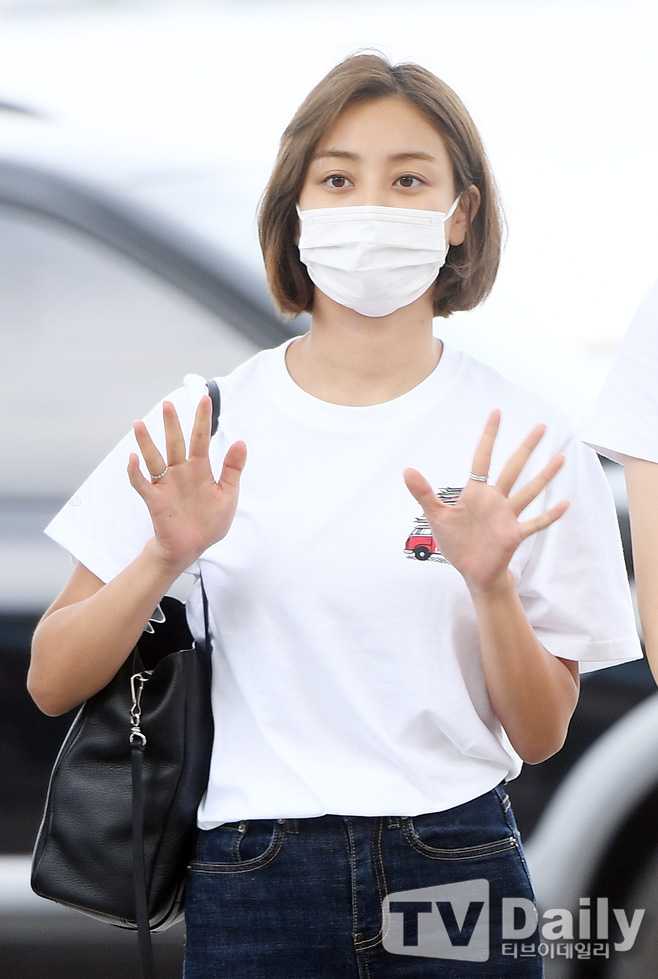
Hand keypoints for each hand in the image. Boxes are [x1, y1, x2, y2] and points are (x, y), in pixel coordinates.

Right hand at [127, 396, 246, 572]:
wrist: (193, 546)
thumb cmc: (210, 521)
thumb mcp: (228, 495)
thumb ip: (233, 469)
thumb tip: (241, 442)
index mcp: (200, 468)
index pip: (200, 438)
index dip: (202, 419)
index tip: (204, 398)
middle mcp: (181, 471)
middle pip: (175, 443)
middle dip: (171, 424)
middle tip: (168, 403)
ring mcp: (166, 484)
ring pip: (154, 458)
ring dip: (146, 443)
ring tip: (138, 424)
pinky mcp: (155, 500)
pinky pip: (142, 483)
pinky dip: (135, 472)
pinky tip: (132, 459)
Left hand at [403, 410, 567, 594]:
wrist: (471, 572)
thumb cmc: (456, 543)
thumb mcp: (436, 516)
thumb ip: (423, 493)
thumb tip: (406, 470)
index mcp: (476, 492)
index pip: (483, 457)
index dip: (489, 436)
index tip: (497, 413)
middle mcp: (495, 500)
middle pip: (513, 468)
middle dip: (526, 448)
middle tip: (541, 426)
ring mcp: (507, 516)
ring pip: (528, 491)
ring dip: (544, 476)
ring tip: (561, 457)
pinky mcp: (514, 534)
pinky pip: (535, 523)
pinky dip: (549, 515)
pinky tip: (565, 503)